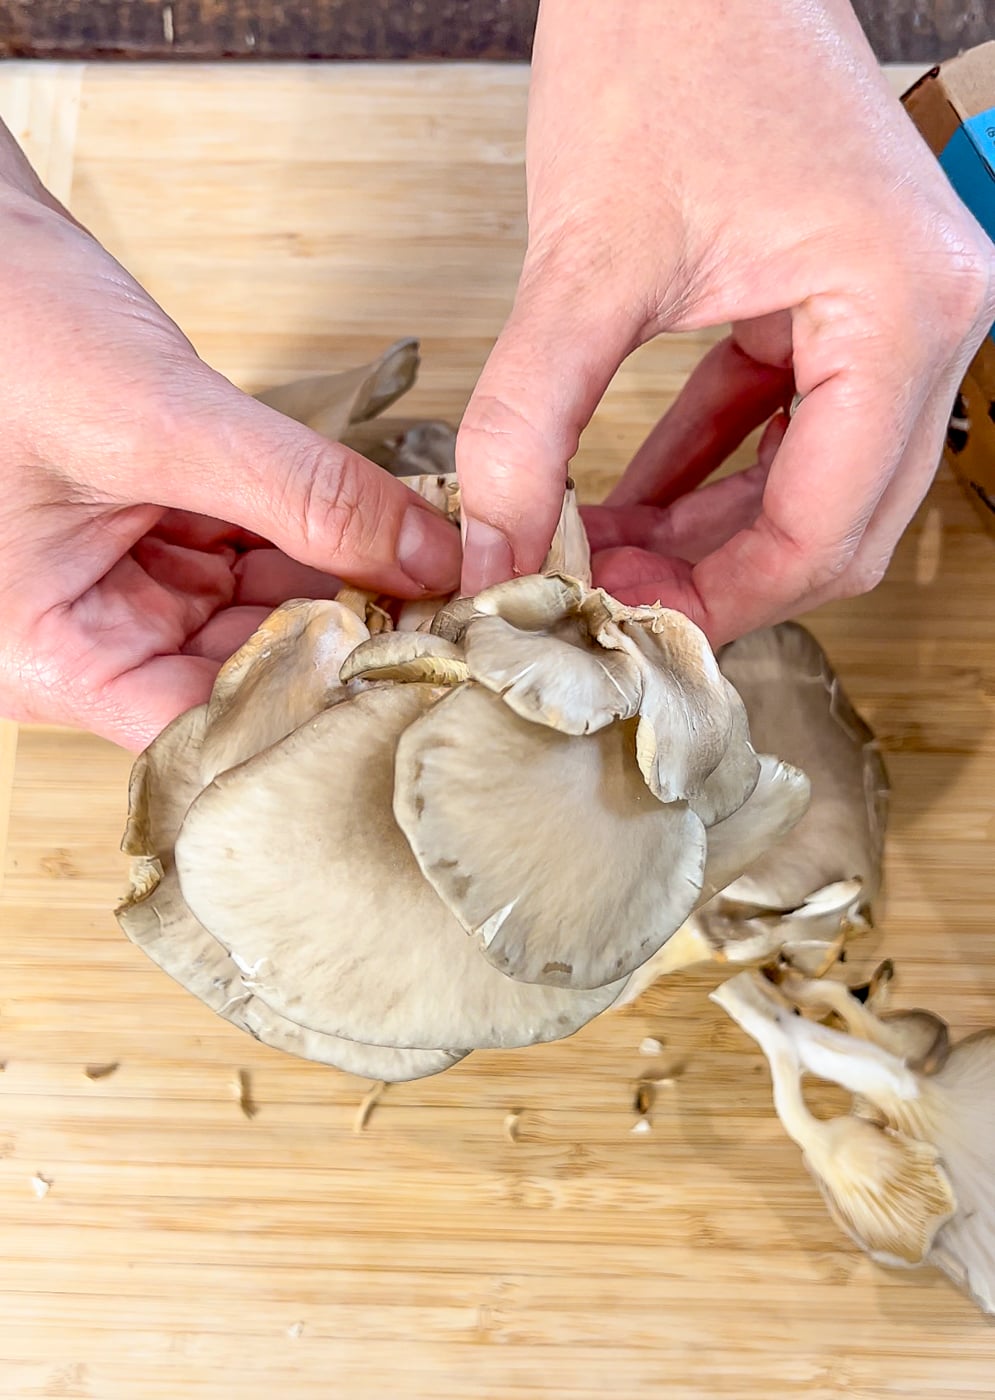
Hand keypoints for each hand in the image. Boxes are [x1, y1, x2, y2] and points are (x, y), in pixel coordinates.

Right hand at [0, 135, 459, 748]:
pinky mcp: (161, 529)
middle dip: (341, 639)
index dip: (311, 705)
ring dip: (341, 587)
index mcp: (51, 653)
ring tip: (430, 575)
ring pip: (262, 612)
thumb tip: (425, 558)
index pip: (207, 726)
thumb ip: (300, 495)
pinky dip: (316, 539)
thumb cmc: (4, 321)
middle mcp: (90, 633)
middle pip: (244, 670)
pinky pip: (257, 554)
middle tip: (445, 621)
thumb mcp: (158, 421)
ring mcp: (128, 582)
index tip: (408, 675)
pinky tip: (384, 530)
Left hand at [455, 0, 994, 641]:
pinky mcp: (843, 302)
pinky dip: (710, 473)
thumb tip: (492, 553)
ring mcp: (896, 314)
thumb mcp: (582, 263)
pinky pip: (785, 427)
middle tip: (600, 600)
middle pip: (835, 529)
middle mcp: (931, 321)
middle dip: (713, 580)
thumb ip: (527, 425)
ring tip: (598, 555)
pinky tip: (629, 501)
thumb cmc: (663, 48)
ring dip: (708, 537)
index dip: (714, 603)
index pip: (823, 530)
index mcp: (903, 313)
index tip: (615, 627)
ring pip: (812, 489)